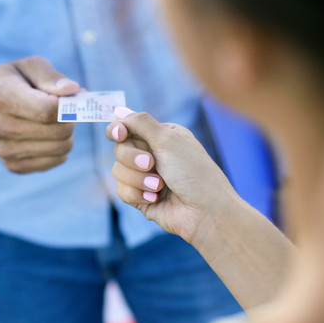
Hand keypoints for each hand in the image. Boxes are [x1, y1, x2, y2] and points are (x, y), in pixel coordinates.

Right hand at [0, 56, 80, 173]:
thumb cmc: (14, 82)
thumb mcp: (30, 67)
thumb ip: (51, 77)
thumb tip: (73, 90)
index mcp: (2, 96)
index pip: (48, 109)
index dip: (69, 105)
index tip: (75, 97)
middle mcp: (0, 126)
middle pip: (58, 131)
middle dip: (71, 118)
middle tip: (66, 108)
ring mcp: (5, 150)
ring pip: (61, 148)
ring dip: (67, 133)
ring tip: (55, 120)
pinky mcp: (13, 166)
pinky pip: (56, 160)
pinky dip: (60, 148)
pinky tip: (48, 135)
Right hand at [107, 107, 239, 244]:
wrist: (206, 211)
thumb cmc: (194, 172)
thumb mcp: (169, 140)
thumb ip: (141, 123)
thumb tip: (118, 111)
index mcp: (161, 137)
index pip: (128, 127)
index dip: (118, 130)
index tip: (119, 134)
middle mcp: (152, 155)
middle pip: (119, 149)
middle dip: (132, 158)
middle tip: (152, 164)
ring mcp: (145, 177)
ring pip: (117, 171)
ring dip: (138, 179)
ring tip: (160, 186)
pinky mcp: (141, 198)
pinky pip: (122, 191)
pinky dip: (137, 194)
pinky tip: (156, 198)